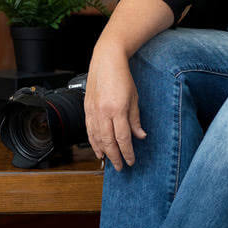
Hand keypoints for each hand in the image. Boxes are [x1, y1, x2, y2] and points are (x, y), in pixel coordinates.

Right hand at [83, 42, 145, 170]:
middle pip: (109, 141)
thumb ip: (135, 119)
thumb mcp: (134, 98)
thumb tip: (140, 136)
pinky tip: (97, 149)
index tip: (131, 161)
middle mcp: (103, 112)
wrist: (106, 61)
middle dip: (115, 157)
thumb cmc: (122, 77)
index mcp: (117, 109)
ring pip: (97, 138)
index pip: (123, 138)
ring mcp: (93, 111)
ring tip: (109, 161)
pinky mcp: (87, 108)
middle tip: (120, 167)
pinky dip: (93, 142)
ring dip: (103, 152)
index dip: (127, 152)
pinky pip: (89, 130)